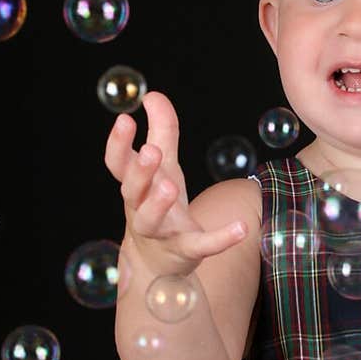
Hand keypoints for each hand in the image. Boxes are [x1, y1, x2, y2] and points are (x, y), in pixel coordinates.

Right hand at [103, 91, 248, 279]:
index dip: (118, 143)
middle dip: (140, 171)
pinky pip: (202, 246)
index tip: (125, 119)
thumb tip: (152, 96)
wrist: (157, 263)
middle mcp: (140, 209)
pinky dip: (221, 238)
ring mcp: (161, 233)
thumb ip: (161, 132)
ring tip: (170, 185)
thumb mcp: (164, 168)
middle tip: (152, 152)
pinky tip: (242, 228)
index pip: (118, 164)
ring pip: (151, 220)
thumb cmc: (158, 204)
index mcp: (135, 187)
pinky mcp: (186, 251)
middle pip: (132, 191)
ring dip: (158, 203)